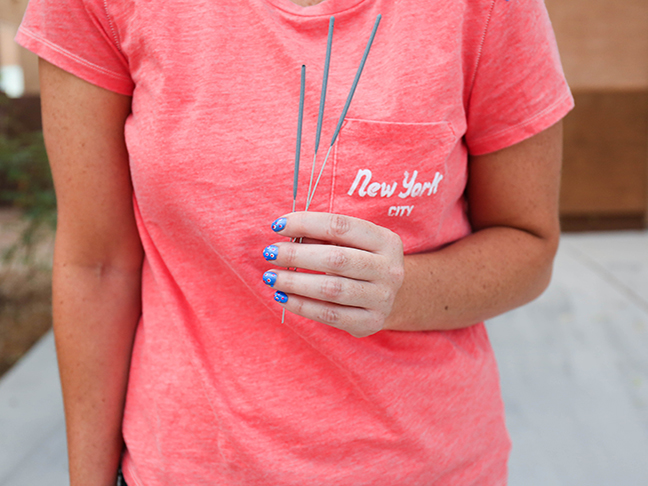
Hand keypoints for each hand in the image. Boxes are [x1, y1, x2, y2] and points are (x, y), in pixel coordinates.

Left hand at [262, 212, 403, 336]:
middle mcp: (389, 270)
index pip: (340, 226)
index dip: (306, 223)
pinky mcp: (370, 322)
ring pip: (331, 290)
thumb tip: (285, 233)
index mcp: (386, 241)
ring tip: (270, 277)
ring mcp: (382, 298)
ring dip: (294, 282)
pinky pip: (329, 314)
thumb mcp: (351, 243)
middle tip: (270, 253)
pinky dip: (301, 305)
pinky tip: (282, 297)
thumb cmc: (360, 261)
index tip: (278, 226)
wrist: (389, 297)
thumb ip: (322, 236)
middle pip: (336, 259)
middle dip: (297, 255)